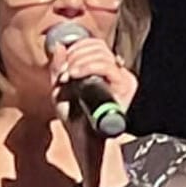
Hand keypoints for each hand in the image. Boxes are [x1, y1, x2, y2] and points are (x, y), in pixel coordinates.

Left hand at [48, 40, 137, 186]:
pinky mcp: (127, 86)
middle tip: (65, 72)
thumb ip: (58, 68)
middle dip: (76, 54)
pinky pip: (108, 67)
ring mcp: (124, 79)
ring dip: (80, 61)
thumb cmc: (75, 120)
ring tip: (68, 76)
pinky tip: (75, 75)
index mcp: (103, 70)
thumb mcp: (60, 90)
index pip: (94, 44)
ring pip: (103, 53)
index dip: (76, 48)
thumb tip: (59, 46)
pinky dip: (89, 67)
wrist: (85, 142)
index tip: (63, 64)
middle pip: (98, 46)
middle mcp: (117, 72)